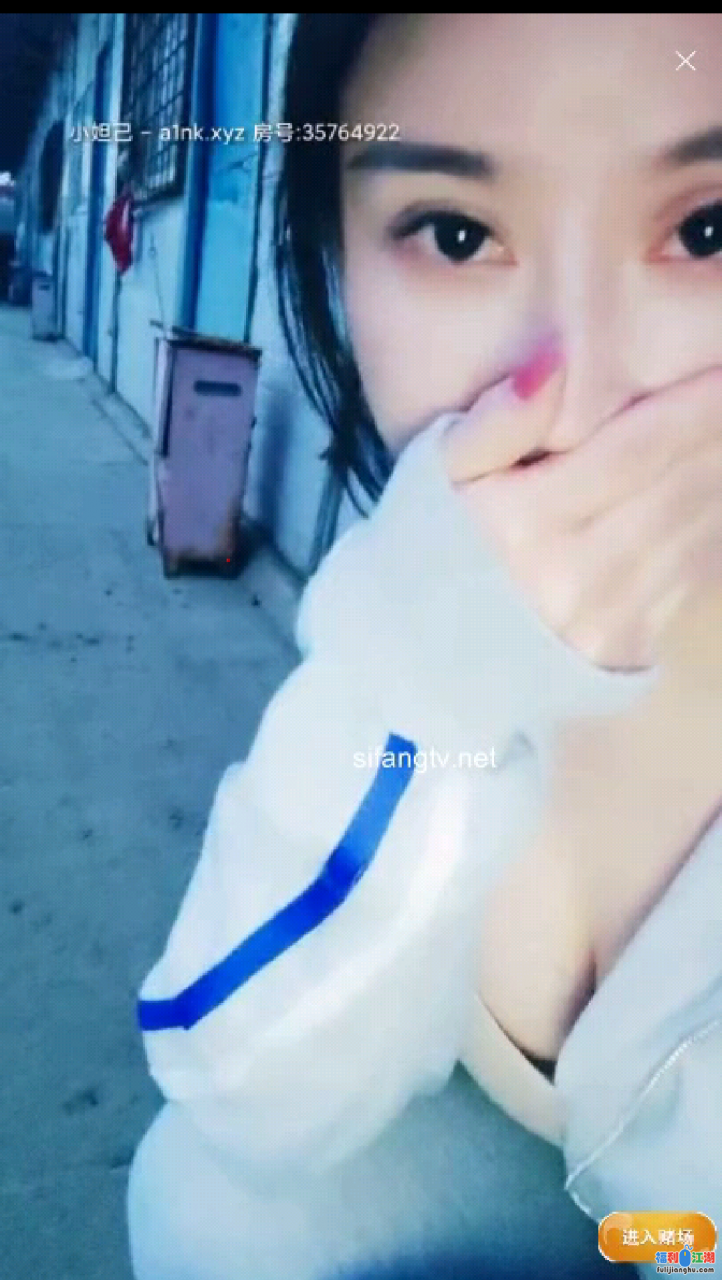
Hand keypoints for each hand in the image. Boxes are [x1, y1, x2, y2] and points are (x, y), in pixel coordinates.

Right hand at [441, 348, 721, 670]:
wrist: (418, 660)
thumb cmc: (427, 552)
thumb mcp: (436, 477)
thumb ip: (496, 422)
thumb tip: (553, 365)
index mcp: (527, 524)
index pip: (634, 449)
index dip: (693, 405)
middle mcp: (576, 573)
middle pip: (676, 487)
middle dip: (721, 435)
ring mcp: (606, 618)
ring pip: (694, 530)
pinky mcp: (624, 648)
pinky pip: (691, 576)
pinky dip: (717, 529)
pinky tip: (720, 494)